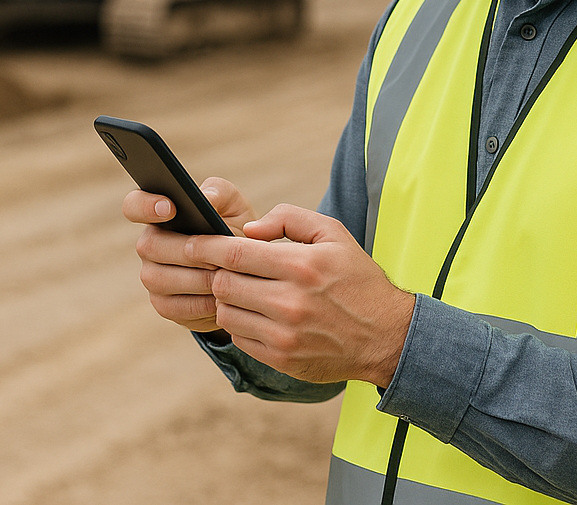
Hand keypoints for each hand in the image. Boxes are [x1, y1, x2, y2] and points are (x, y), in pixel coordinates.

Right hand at [122, 179, 255, 332]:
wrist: (245, 267)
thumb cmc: (233, 226)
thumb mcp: (232, 203)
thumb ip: (218, 192)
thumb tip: (204, 199)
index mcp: (159, 213)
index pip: (134, 205)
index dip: (144, 206)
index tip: (170, 209)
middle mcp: (149, 244)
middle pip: (149, 246)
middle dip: (185, 251)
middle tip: (216, 255)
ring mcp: (152, 276)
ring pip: (160, 279)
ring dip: (196, 278)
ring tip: (223, 275)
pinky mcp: (164, 305)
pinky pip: (174, 307)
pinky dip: (200, 303)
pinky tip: (221, 297)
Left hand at [190, 204, 415, 385]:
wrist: (386, 335)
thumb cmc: (356, 278)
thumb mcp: (333, 233)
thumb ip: (289, 219)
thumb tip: (250, 230)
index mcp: (301, 266)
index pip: (235, 254)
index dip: (205, 246)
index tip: (190, 240)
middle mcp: (290, 302)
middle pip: (224, 283)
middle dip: (216, 271)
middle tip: (222, 264)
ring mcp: (284, 335)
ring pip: (226, 313)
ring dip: (227, 298)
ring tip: (243, 288)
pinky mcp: (281, 359)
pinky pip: (239, 337)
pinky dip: (240, 322)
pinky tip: (257, 312)